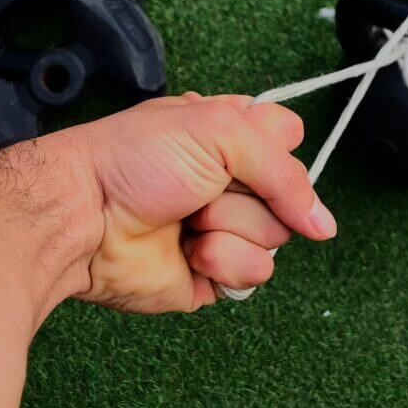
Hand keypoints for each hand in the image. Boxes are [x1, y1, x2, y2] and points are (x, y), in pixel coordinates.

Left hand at [70, 92, 336, 312]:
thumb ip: (284, 171)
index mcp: (227, 137)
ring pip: (275, 239)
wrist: (85, 213)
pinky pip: (254, 276)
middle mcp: (227, 184)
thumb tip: (323, 225)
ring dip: (233, 227)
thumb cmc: (135, 159)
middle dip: (251, 193)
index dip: (279, 151)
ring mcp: (221, 230)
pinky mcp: (211, 274)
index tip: (252, 152)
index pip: (289, 140)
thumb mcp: (221, 132)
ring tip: (188, 219)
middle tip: (204, 186)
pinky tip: (188, 251)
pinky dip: (224, 262)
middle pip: (290, 195)